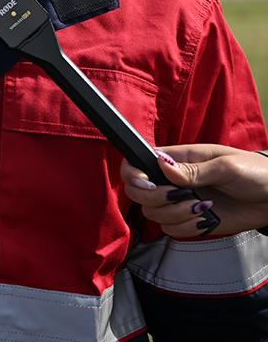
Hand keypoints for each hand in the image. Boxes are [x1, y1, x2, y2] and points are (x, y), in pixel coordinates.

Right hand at [121, 144, 267, 238]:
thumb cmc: (254, 172)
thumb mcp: (226, 166)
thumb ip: (193, 169)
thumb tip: (162, 165)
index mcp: (177, 159)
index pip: (138, 163)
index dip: (133, 174)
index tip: (149, 184)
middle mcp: (173, 181)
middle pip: (138, 192)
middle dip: (154, 199)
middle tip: (180, 197)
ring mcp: (180, 202)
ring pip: (154, 214)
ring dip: (175, 215)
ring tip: (202, 208)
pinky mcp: (191, 221)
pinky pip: (172, 230)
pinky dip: (186, 228)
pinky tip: (205, 219)